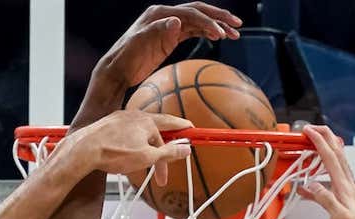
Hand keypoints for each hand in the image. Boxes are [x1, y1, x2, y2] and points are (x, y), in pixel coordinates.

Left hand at [67, 110, 191, 184]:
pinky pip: (125, 135)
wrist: (83, 151)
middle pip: (155, 132)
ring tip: (141, 168)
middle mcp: (133, 116)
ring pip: (139, 135)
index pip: (171, 124)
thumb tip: (186, 149)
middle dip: (161, 150)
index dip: (183, 129)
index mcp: (146, 121)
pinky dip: (130, 147)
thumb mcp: (148, 157)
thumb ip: (169, 152)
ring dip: (144, 151)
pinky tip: (125, 158)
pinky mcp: (107, 126)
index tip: (192, 131)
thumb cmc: (114, 153)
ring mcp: (118, 119)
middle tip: (164, 167)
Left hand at [96, 3, 242, 89]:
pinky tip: (219, 37)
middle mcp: (165, 15)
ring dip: (217, 26)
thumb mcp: (139, 44)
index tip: (220, 34)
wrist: (117, 70)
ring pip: (198, 21)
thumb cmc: (125, 58)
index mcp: (158, 13)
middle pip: (198, 11)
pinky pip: (193, 31)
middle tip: (237, 25)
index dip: (207, 22)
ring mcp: (169, 25)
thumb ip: (158, 31)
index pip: (190, 13)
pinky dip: (207, 32)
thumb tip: (177, 20)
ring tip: (234, 34)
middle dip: (219, 16)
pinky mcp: (170, 37)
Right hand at [298, 125, 354, 218]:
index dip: (320, 143)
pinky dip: (317, 182)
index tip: (309, 131)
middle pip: (337, 158)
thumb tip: (312, 184)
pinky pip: (329, 187)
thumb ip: (326, 199)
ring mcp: (347, 197)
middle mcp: (348, 189)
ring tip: (315, 147)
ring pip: (335, 170)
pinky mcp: (343, 206)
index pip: (332, 160)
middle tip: (314, 128)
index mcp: (346, 190)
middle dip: (326, 140)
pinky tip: (307, 187)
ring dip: (325, 155)